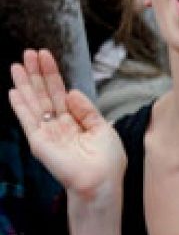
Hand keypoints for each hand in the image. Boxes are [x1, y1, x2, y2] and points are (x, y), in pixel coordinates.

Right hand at [9, 50, 124, 206]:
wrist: (102, 181)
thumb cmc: (107, 160)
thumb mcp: (101, 128)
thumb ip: (86, 109)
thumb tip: (71, 91)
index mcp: (73, 121)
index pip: (59, 92)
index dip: (52, 74)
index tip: (45, 55)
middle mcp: (57, 125)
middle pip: (43, 94)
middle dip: (36, 73)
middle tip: (28, 53)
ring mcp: (46, 133)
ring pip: (33, 103)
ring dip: (24, 84)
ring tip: (16, 65)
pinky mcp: (39, 142)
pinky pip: (27, 120)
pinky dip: (20, 106)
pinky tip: (14, 91)